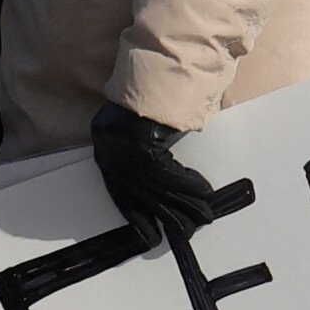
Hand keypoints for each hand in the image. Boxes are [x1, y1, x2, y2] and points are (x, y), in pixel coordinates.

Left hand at [89, 102, 235, 241]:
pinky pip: (168, 172)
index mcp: (105, 155)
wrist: (153, 69)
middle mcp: (111, 154)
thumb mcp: (138, 137)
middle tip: (188, 232)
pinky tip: (204, 192)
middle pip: (143, 196)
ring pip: (159, 187)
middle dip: (169, 216)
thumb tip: (162, 191)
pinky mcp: (142, 141)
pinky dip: (189, 183)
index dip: (137, 219)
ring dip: (186, 202)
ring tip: (205, 215)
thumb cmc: (146, 102)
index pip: (120, 197)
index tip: (149, 239)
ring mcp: (124, 148)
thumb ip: (144, 160)